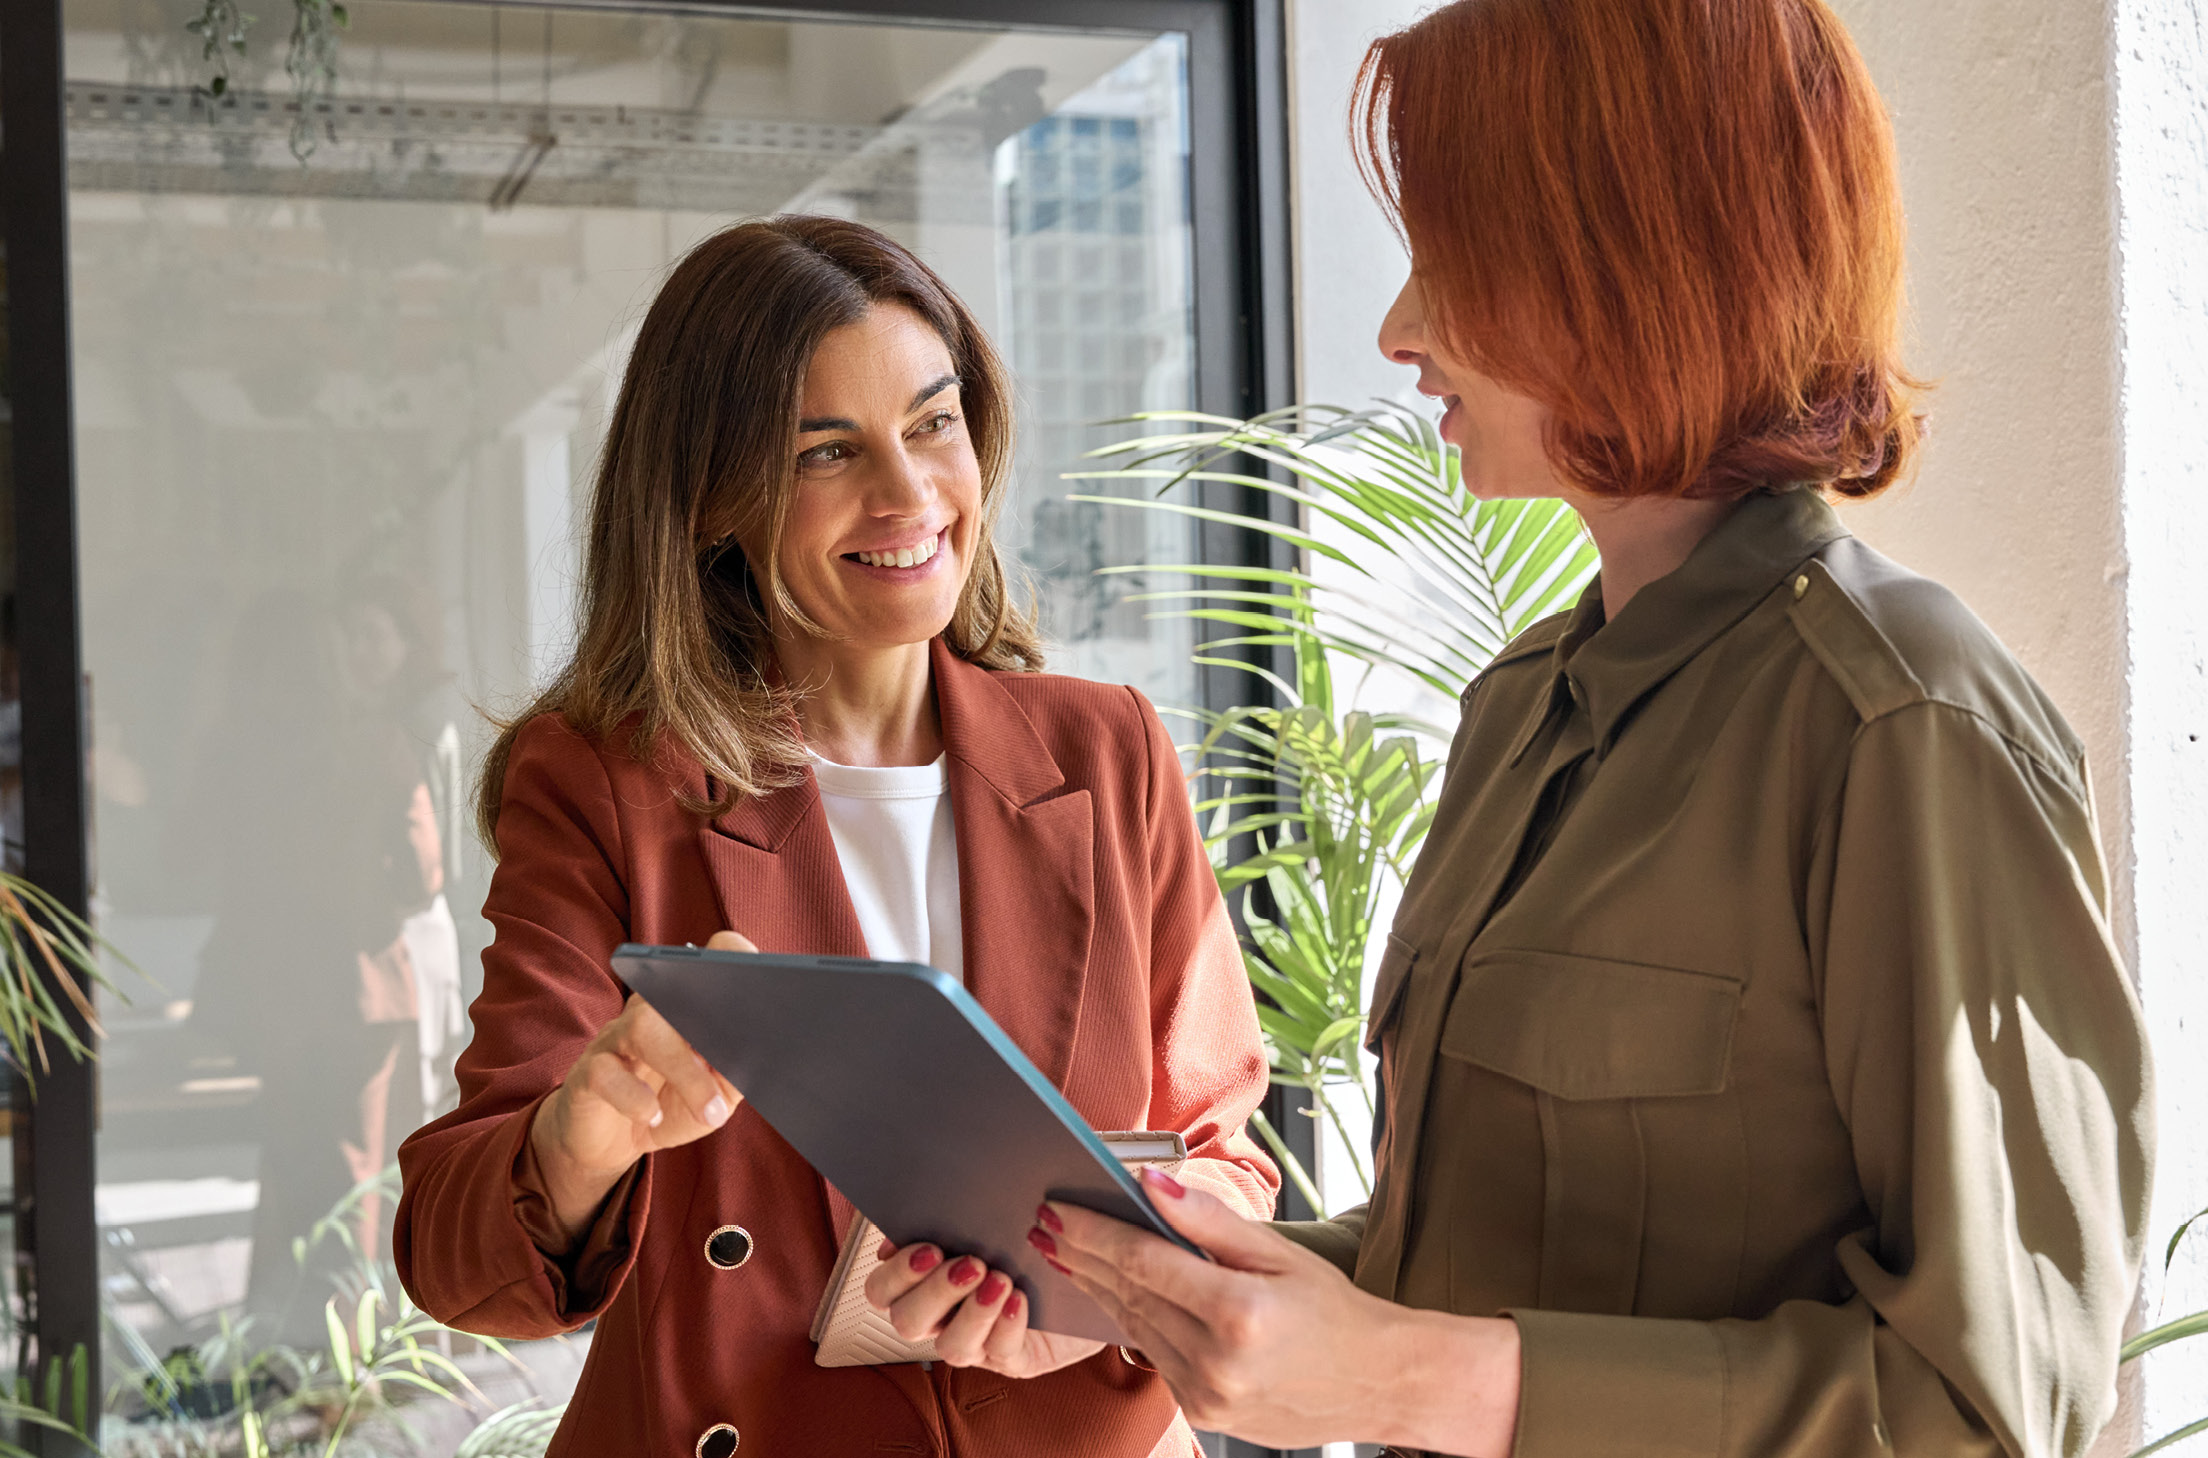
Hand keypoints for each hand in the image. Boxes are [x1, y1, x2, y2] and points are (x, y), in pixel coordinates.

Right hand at [528, 930, 749, 1247]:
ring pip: (644, 1028)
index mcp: (682, 1008)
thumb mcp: (715, 1094)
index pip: (702, 963)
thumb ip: (737, 1074)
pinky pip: (605, 1072)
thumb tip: (760, 1060)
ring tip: (711, 1111)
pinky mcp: (587, 1073)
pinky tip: (654, 1114)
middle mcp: (649, 1012)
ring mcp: (615, 1038)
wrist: (611, 1141)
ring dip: (685, 1072)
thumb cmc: (670, 1105)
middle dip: (713, 1021)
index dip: (730, 958)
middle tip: (741, 1059)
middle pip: (676, 991)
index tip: (763, 986)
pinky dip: (635, 1097)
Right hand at [864, 1235, 1105, 1378]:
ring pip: (951, 1347)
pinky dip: (1006, 1325)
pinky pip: (1000, 1353)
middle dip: (935, 1292)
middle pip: (907, 1322)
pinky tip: (1018, 1299)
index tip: (929, 1248)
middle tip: (971, 1263)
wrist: (1080, 1266)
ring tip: (1001, 1279)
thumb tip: (927, 1200)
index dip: (896, 1274)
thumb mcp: (983, 1216)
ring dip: (973, 1313)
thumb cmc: (1020, 1235)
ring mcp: (976, 1342)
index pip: (881, 1290)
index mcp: (922, 1282)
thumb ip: (949, 1212)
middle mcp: (941, 1317)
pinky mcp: (1013, 1358)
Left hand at [1036, 1168, 1520, 1454]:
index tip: (1057, 1208)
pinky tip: (1114, 1293)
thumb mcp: (1278, 1252)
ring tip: (1067, 1252)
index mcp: (1238, 1312)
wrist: (1377, 1382)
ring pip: (1133, 1328)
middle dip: (1082, 1256)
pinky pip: (1154, 1356)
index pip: (1143, 1260)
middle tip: (1046, 1223)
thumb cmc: (1333, 1310)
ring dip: (1098, 1288)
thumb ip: (1209, 1220)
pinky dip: (1132, 1321)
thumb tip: (1149, 1184)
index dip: (1092, 1231)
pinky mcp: (1203, 1416)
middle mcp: (1216, 1361)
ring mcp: (1207, 1396)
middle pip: (1128, 1294)